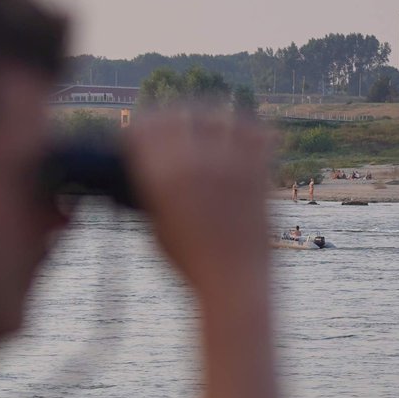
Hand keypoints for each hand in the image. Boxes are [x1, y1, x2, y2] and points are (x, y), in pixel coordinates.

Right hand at [122, 111, 273, 299]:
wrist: (236, 284)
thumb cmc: (191, 264)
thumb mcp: (155, 227)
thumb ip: (150, 194)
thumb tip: (146, 171)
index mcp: (163, 177)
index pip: (145, 127)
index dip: (139, 127)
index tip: (140, 134)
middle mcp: (195, 162)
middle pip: (176, 114)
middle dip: (167, 117)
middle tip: (168, 125)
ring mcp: (231, 164)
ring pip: (215, 114)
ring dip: (204, 115)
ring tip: (200, 122)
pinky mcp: (259, 170)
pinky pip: (254, 130)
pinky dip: (243, 127)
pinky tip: (236, 133)